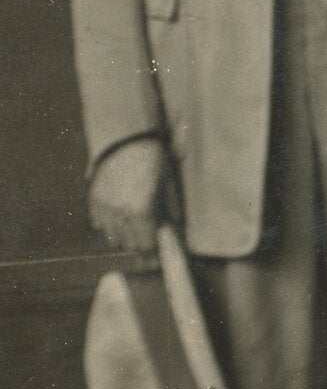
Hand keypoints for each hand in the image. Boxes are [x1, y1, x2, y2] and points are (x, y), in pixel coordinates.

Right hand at [89, 137, 169, 251]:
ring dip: (123, 235)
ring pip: (112, 237)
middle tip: (147, 235)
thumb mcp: (168, 187)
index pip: (146, 245)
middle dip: (140, 243)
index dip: (153, 249)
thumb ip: (169, 214)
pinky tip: (119, 214)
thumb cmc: (154, 162)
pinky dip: (108, 224)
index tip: (157, 248)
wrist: (128, 139)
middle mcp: (120, 213)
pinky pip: (98, 223)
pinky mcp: (94, 199)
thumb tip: (171, 234)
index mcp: (142, 211)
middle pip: (129, 245)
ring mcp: (104, 207)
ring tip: (134, 225)